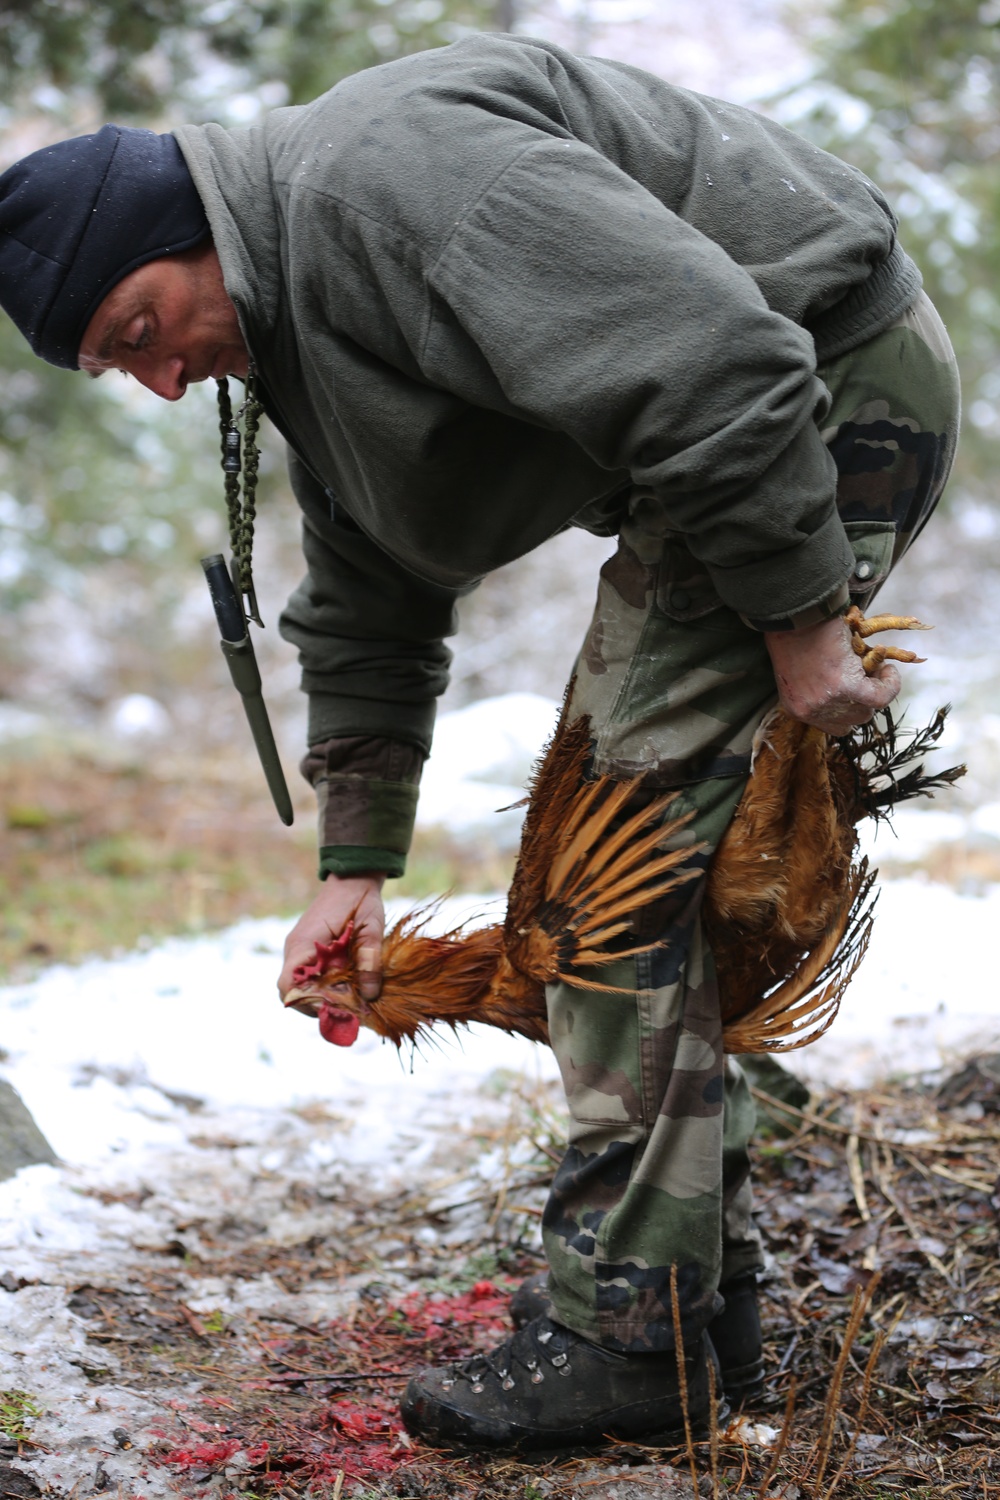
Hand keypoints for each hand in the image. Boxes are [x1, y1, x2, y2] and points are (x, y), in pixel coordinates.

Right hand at [278, 873, 385, 1002]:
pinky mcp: (306, 948)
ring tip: (347, 998)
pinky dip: (322, 984)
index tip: (333, 1009)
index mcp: (304, 944)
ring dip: (319, 995)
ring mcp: (298, 949)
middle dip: (315, 1004)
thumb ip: (370, 961)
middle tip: (345, 1010)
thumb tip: (370, 996)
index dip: (306, 1003)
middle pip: (292, 990)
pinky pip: (307, 973)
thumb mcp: (371, 930)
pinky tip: (344, 984)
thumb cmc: (361, 900)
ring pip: (299, 983)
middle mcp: (295, 949)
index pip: (288, 985)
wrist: (353, 877)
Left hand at [764, 615, 900, 735]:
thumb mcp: (800, 671)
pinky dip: (890, 683)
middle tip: (868, 673)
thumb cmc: (794, 632)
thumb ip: (819, 687)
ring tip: (874, 666)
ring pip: (867, 710)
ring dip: (877, 689)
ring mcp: (828, 702)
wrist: (794, 613)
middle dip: (865, 699)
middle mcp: (810, 711)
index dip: (851, 708)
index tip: (858, 688)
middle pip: (852, 720)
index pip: (833, 724)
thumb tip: (847, 687)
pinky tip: (888, 668)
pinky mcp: (846, 687)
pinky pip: (880, 697)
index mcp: (797, 707)